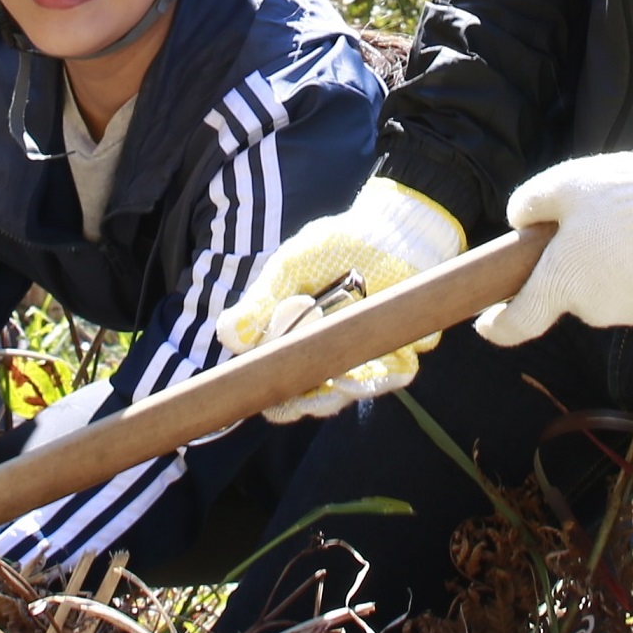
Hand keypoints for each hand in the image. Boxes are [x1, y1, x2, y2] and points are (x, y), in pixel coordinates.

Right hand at [222, 179, 466, 421]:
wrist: (387, 229)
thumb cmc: (333, 247)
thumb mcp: (290, 269)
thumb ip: (261, 302)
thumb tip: (227, 334)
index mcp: (301, 342)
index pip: (287, 387)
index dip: (280, 402)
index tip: (275, 403)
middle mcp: (334, 355)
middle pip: (320, 399)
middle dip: (312, 401)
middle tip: (306, 395)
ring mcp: (369, 355)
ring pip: (356, 390)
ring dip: (346, 391)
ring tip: (338, 382)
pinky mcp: (405, 346)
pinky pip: (396, 371)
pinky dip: (386, 374)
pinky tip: (374, 367)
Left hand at [478, 148, 632, 346]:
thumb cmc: (625, 196)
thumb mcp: (563, 183)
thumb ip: (529, 204)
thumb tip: (518, 220)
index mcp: (561, 283)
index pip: (518, 323)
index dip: (498, 326)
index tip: (487, 322)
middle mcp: (594, 309)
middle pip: (572, 292)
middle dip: (574, 266)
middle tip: (591, 223)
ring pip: (610, 289)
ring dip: (612, 266)